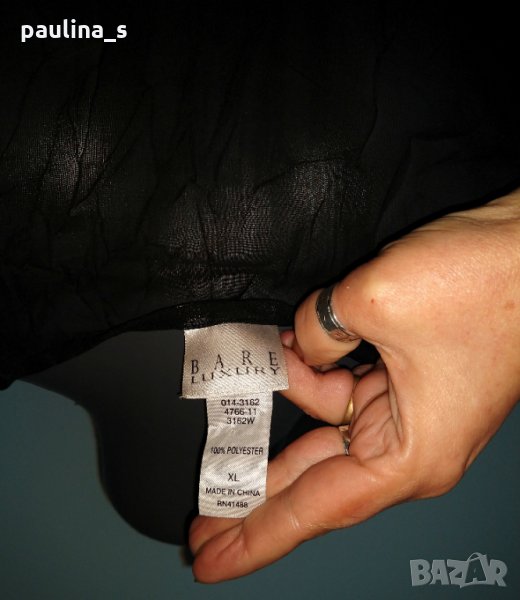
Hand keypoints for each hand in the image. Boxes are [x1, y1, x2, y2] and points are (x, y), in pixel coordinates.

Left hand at [189, 189, 519, 582]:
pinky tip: (278, 356)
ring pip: (321, 429)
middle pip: (311, 483)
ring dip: (280, 408)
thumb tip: (300, 342)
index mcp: (411, 455)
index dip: (256, 534)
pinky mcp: (403, 381)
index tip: (213, 558)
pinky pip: (338, 390)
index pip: (314, 508)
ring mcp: (406, 412)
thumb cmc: (484, 284)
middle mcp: (409, 446)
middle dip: (253, 498)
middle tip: (203, 524)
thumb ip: (316, 331)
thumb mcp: (373, 302)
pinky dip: (307, 373)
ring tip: (233, 403)